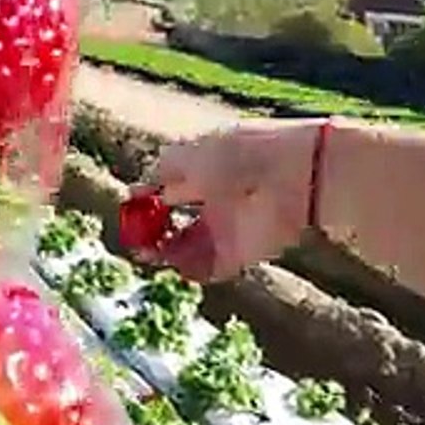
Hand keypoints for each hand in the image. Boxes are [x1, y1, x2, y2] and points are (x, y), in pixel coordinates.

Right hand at [122, 119, 325, 281]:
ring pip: (185, 248)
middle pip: (173, 222)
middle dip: (151, 232)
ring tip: (147, 252)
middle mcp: (213, 200)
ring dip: (163, 253)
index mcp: (203, 167)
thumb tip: (135, 191)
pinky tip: (172, 262)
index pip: (167, 187)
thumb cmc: (240, 154)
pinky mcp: (239, 254)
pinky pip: (206, 269)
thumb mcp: (190, 155)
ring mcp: (226, 228)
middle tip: (134, 239)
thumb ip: (159, 172)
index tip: (131, 207)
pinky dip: (187, 270)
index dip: (146, 200)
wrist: (293, 176)